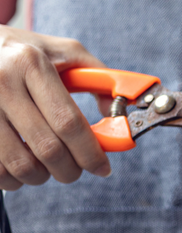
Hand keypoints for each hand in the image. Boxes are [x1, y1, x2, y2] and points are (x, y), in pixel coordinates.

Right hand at [0, 26, 111, 189]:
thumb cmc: (23, 53)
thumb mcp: (62, 53)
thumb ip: (99, 80)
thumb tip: (119, 119)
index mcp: (30, 64)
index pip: (69, 122)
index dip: (90, 152)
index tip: (102, 168)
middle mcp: (1, 82)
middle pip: (48, 148)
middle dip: (69, 170)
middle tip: (74, 172)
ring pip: (19, 164)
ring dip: (40, 177)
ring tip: (47, 170)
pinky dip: (12, 179)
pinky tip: (19, 170)